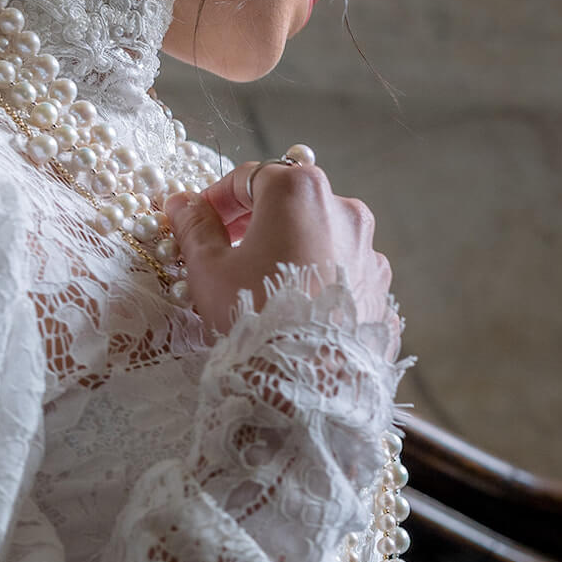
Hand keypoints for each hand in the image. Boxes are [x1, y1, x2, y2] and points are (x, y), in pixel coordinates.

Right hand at [163, 160, 392, 335]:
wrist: (309, 385)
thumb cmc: (256, 318)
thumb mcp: (210, 270)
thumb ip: (195, 228)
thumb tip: (182, 203)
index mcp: (299, 192)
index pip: (249, 177)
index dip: (217, 198)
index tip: (197, 219)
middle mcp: (344, 210)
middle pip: (290, 201)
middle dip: (255, 221)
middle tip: (225, 249)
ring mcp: (368, 251)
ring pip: (319, 236)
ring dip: (290, 248)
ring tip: (262, 284)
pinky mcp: (380, 288)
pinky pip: (341, 271)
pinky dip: (317, 277)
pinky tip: (295, 308)